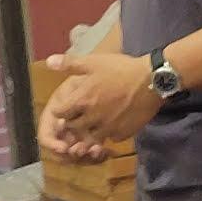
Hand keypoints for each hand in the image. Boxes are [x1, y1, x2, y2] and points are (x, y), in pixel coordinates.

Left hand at [37, 45, 160, 159]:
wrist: (152, 80)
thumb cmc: (121, 69)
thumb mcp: (93, 62)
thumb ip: (70, 64)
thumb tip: (49, 61)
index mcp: (82, 100)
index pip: (60, 113)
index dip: (61, 110)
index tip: (67, 106)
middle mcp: (91, 118)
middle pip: (73, 128)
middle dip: (73, 122)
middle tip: (81, 114)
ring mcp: (107, 128)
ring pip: (90, 137)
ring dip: (90, 131)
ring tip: (96, 121)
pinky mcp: (122, 133)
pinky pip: (110, 139)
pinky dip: (108, 134)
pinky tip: (113, 124)